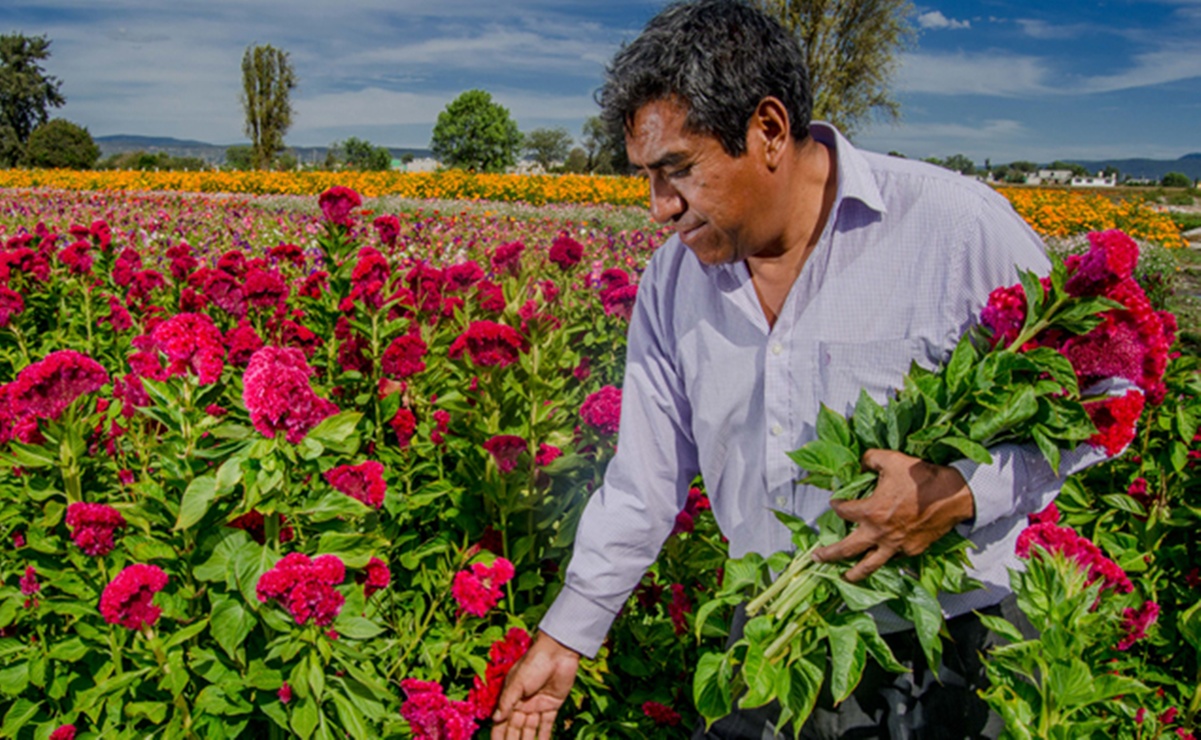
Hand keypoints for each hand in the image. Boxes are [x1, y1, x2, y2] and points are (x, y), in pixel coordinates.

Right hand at [491, 632, 580, 739]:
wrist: (558, 652)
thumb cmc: (534, 662)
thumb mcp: (517, 682)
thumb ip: (507, 701)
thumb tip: (495, 719)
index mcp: (511, 697)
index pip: (502, 721)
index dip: (498, 734)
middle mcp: (522, 704)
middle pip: (515, 728)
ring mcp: (537, 706)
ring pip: (530, 729)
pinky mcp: (552, 706)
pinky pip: (546, 725)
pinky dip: (544, 736)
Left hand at [812, 449, 974, 581]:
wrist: (953, 495)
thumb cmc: (921, 477)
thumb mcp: (891, 460)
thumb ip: (870, 459)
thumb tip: (860, 462)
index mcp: (870, 512)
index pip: (843, 512)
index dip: (836, 505)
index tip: (834, 503)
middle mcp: (879, 533)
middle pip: (847, 549)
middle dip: (829, 555)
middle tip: (817, 558)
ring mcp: (896, 545)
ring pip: (870, 565)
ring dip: (854, 573)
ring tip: (843, 577)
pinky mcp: (912, 550)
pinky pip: (894, 558)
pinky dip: (885, 559)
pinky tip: (880, 559)